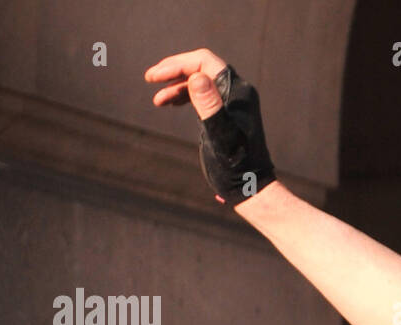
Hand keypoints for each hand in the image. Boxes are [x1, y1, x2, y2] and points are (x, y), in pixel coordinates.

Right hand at [144, 49, 275, 205]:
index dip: (178, 64)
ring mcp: (231, 104)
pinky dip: (184, 96)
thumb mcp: (220, 135)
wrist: (250, 187)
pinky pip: (202, 96)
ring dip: (176, 85)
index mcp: (237, 92)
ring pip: (199, 82)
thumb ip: (210, 105)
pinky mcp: (225, 115)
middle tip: (150, 78)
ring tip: (157, 101)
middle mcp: (237, 93)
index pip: (204, 62)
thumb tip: (196, 77)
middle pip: (201, 67)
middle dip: (174, 71)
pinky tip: (168, 103)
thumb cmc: (237, 165)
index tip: (155, 77)